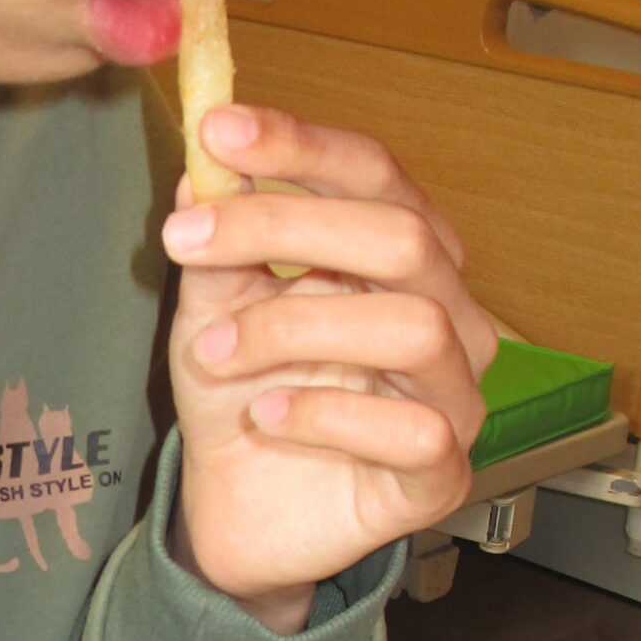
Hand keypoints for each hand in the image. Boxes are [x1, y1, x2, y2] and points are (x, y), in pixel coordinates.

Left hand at [160, 102, 495, 628]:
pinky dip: (323, 414)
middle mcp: (446, 315)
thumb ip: (220, 242)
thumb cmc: (244, 397)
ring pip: (414, 328)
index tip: (219, 130)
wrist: (234, 511)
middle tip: (187, 237)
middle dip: (287, 226)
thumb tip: (209, 164)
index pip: (377, 175)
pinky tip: (265, 415)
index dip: (303, 146)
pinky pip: (414, 430)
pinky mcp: (442, 476)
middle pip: (404, 239)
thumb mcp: (213, 308)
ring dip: (294, 327)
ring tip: (215, 352)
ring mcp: (454, 396)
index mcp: (401, 257)